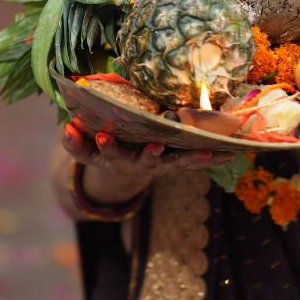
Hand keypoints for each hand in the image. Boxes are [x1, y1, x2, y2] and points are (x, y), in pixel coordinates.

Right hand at [62, 120, 233, 204]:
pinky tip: (230, 154)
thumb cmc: (104, 149)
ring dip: (191, 158)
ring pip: (176, 164)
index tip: (101, 136)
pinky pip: (195, 162)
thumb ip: (75, 142)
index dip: (105, 147)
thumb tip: (68, 128)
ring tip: (206, 151)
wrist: (122, 172)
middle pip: (145, 163)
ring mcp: (160, 166)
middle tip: (154, 146)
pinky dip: (212, 158)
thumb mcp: (85, 148)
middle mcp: (139, 165)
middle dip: (149, 155)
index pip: (108, 153)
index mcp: (115, 158)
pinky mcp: (177, 164)